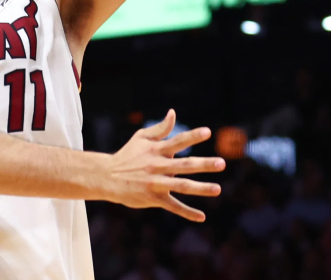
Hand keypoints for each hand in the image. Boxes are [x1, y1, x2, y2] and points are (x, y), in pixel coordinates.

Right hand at [103, 109, 224, 221]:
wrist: (108, 177)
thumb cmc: (128, 155)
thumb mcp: (142, 138)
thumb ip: (160, 128)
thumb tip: (173, 113)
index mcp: (156, 150)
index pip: (178, 141)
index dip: (192, 136)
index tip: (208, 132)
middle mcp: (158, 166)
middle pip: (184, 165)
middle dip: (203, 164)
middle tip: (222, 163)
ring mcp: (156, 183)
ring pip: (181, 186)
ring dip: (200, 188)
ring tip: (218, 189)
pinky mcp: (153, 198)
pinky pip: (173, 206)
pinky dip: (187, 212)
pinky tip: (201, 216)